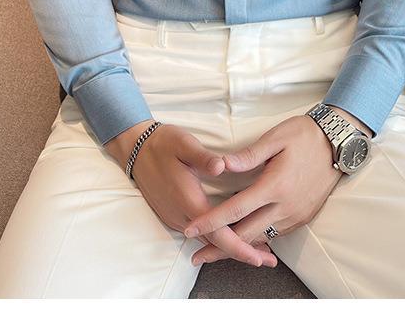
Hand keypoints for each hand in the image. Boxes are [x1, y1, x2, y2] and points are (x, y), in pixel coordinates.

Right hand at [104, 121, 277, 267]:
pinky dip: (217, 238)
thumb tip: (222, 166)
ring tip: (256, 249)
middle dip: (242, 252)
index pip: (218, 233)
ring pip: (206, 240)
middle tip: (268, 259)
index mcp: (189, 200)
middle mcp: (181, 215)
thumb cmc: (163, 143)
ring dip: (230, 246)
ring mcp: (175, 217)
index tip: (259, 257)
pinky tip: (230, 234)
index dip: (240, 247)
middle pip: (215, 243)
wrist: (135, 148)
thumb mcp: (184, 144)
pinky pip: (198, 234)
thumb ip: (203, 158)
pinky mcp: (172, 215)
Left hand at [181, 107, 371, 264]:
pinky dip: (257, 241)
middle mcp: (285, 207)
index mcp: (275, 186)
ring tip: (214, 252)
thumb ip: (248, 155)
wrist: (338, 143)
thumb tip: (220, 164)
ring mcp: (296, 215)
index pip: (236, 210)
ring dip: (238, 247)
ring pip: (261, 238)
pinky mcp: (303, 217)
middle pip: (246, 235)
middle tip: (196, 256)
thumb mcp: (275, 138)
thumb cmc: (304, 135)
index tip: (191, 229)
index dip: (211, 221)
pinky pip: (276, 235)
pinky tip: (245, 243)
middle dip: (219, 247)